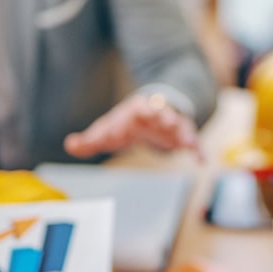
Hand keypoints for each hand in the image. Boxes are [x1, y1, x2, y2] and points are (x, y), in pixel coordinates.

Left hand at [63, 93, 199, 158]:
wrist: (154, 112)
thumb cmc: (127, 123)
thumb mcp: (108, 130)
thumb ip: (90, 140)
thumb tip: (70, 145)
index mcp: (136, 110)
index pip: (134, 110)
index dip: (135, 113)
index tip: (135, 114)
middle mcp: (157, 114)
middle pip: (161, 113)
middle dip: (163, 116)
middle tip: (165, 120)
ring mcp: (173, 124)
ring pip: (180, 126)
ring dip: (183, 132)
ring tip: (187, 142)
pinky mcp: (184, 136)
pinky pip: (193, 142)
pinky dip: (198, 150)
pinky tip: (202, 161)